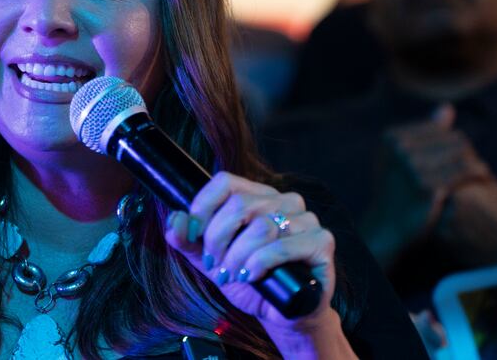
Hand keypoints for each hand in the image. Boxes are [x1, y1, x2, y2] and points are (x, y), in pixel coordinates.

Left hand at [163, 172, 344, 348]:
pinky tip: (254, 278)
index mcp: (257, 196)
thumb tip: (174, 221)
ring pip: (260, 227)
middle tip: (217, 266)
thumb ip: (189, 242)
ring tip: (235, 275)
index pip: (225, 182)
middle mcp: (284, 200)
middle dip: (218, 240)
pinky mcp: (321, 242)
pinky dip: (259, 264)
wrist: (284, 314)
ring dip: (238, 257)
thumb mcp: (212, 262)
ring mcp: (306, 219)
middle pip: (239, 205)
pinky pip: (281, 247)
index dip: (203, 207)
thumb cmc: (251, 281)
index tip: (194, 236)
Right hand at [362, 104, 488, 266]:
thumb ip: (425, 133)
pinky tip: (484, 176)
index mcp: (391, 137)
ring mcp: (411, 167)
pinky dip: (476, 172)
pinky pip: (462, 171)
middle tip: (475, 165)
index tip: (460, 155)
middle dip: (464, 152)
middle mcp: (398, 148)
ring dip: (474, 161)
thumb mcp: (404, 158)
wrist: (388, 226)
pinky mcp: (427, 186)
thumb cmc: (398, 190)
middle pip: (450, 138)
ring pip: (459, 153)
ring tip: (482, 170)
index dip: (451, 141)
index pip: (437, 129)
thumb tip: (447, 108)